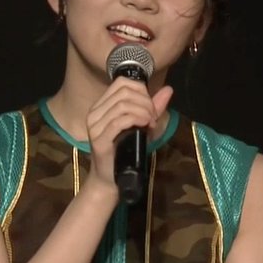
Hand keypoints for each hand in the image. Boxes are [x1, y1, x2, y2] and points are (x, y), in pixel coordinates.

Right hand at [84, 78, 173, 194]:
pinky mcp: (99, 140)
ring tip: (151, 123)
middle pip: (124, 92)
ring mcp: (94, 126)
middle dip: (145, 101)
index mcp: (101, 106)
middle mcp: (94, 113)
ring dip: (143, 111)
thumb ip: (152, 107)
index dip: (141, 90)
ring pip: (122, 105)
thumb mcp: (142, 125)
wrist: (110, 179)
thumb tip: (168, 89)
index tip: (151, 107)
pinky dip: (136, 119)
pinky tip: (145, 126)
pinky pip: (119, 121)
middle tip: (153, 117)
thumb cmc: (125, 152)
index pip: (121, 82)